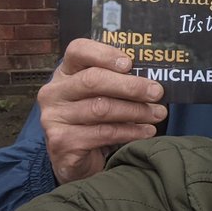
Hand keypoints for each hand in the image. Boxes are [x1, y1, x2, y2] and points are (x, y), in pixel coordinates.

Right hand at [38, 39, 166, 183]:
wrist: (76, 160)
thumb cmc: (95, 120)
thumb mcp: (105, 96)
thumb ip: (120, 82)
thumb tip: (155, 78)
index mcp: (65, 73)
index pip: (78, 50)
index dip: (104, 54)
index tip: (130, 63)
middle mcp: (54, 92)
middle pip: (93, 80)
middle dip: (131, 86)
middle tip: (157, 92)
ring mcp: (54, 117)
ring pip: (101, 108)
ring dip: (136, 111)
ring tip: (158, 114)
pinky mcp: (61, 141)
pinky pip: (103, 133)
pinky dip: (130, 132)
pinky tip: (147, 131)